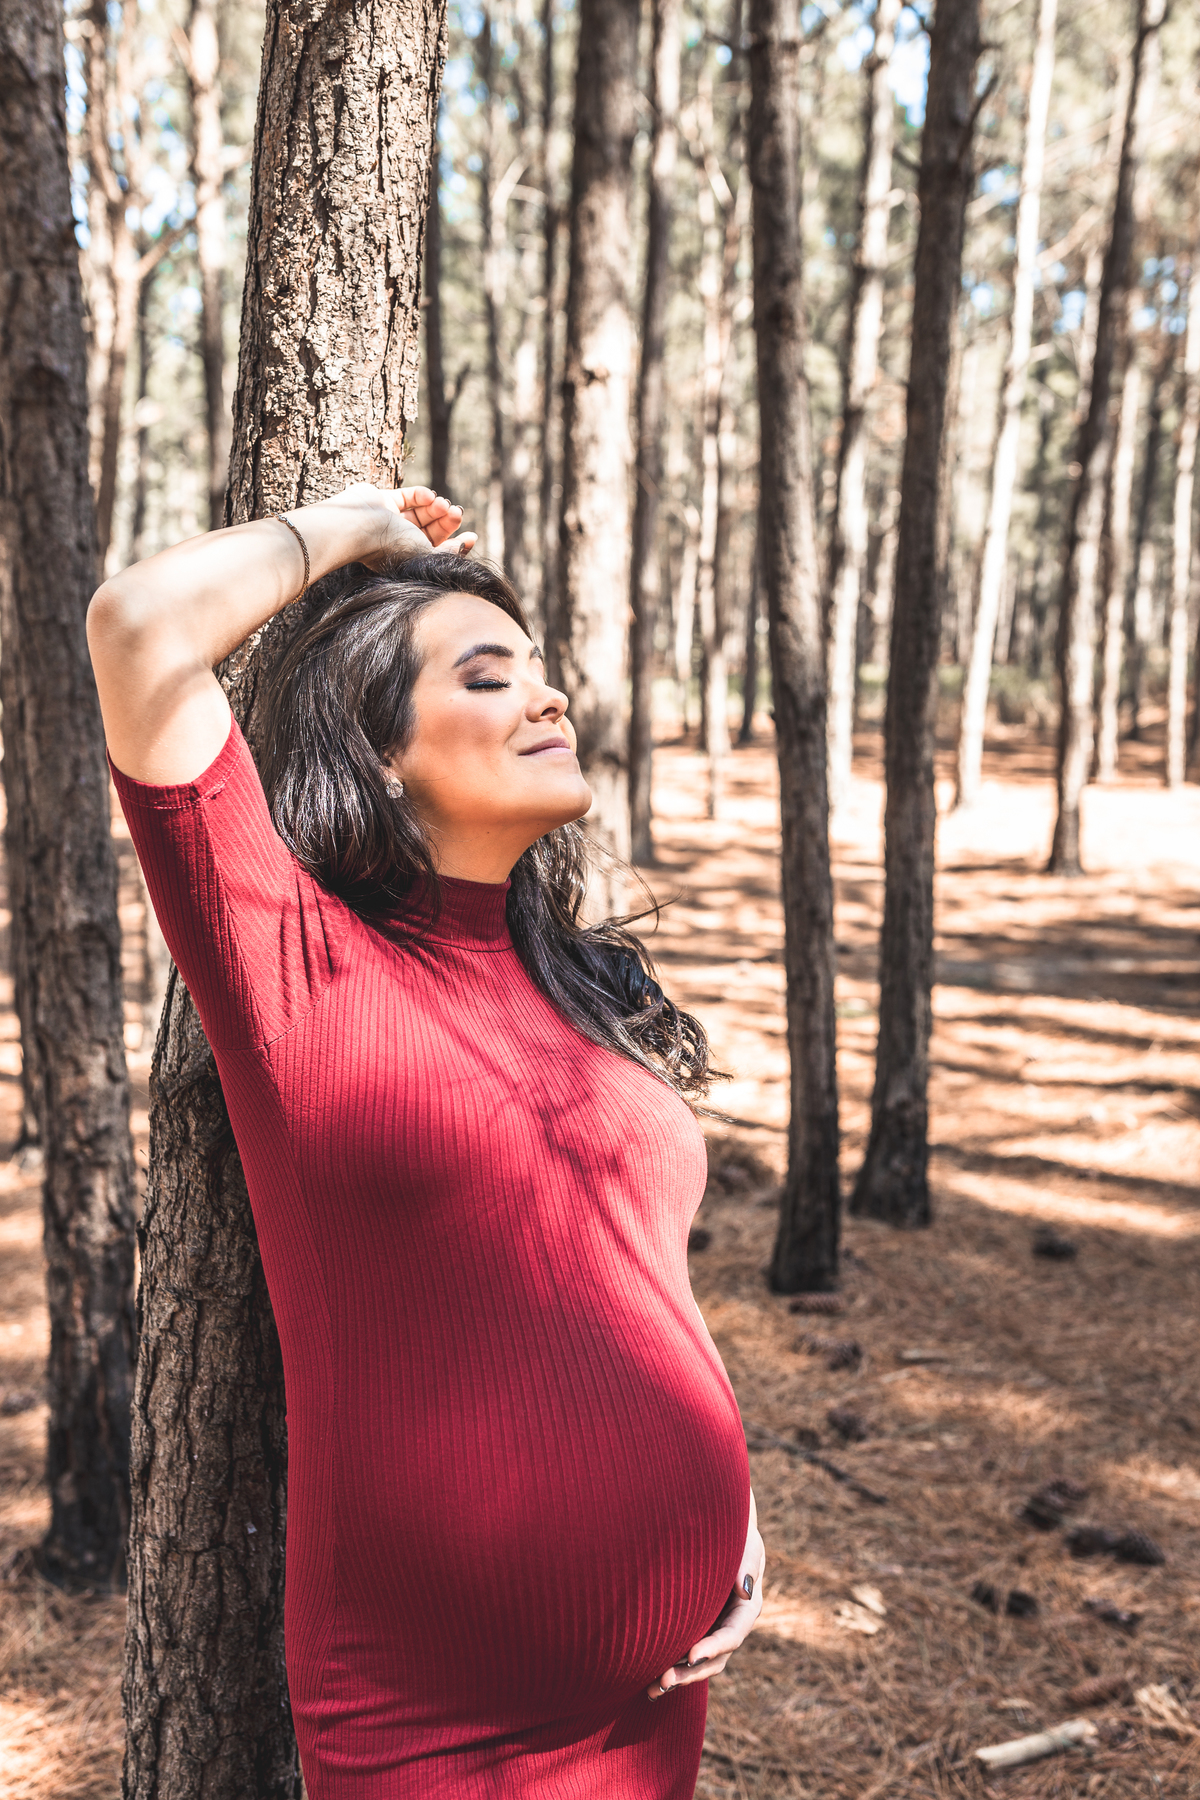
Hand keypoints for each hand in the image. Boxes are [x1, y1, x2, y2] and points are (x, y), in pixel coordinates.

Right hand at [317, 482, 477, 569]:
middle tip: (456, 513)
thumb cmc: (391, 547)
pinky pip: (407, 497)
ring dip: (436, 507)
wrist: (358, 526)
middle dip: (446, 521)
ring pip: (421, 512)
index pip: (436, 551)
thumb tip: (468, 543)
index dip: (455, 544)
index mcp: (406, 559)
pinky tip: (429, 496)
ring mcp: (389, 520)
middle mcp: (398, 542)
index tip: (471, 536)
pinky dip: (421, 495)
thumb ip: (449, 552)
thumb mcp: (426, 555)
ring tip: (443, 504)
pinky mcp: (382, 500)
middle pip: (430, 530)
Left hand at [646, 1489, 764, 1702]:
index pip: (732, 1635)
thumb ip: (746, 1562)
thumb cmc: (733, 1530)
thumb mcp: (746, 1541)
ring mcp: (712, 1628)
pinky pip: (683, 1655)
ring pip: (699, 1664)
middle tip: (663, 1679)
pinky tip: (646, 1684)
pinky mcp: (694, 1628)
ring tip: (651, 1689)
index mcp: (747, 1606)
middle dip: (690, 1672)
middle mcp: (730, 1624)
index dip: (713, 1648)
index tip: (691, 1656)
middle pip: (715, 1659)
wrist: (717, 1525)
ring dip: (678, 1677)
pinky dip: (670, 1667)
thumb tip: (746, 1591)